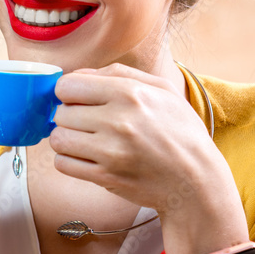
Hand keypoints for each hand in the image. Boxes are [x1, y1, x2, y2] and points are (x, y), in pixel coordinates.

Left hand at [48, 63, 220, 213]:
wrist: (196, 180)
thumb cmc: (180, 131)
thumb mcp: (161, 90)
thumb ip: (118, 73)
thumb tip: (78, 74)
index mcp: (130, 93)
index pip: (67, 85)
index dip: (69, 92)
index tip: (79, 99)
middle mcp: (118, 121)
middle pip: (60, 113)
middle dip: (69, 116)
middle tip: (88, 122)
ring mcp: (110, 152)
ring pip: (58, 139)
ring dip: (67, 139)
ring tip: (86, 140)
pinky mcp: (106, 177)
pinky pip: (63, 164)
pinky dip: (70, 160)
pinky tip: (88, 157)